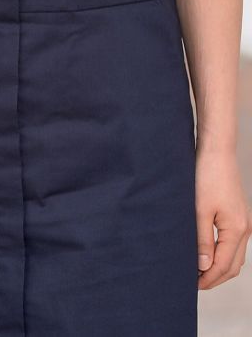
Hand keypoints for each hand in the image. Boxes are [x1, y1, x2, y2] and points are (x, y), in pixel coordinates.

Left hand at [197, 146, 248, 288]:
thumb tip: (203, 266)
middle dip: (215, 277)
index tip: (192, 285)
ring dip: (219, 267)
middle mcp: (245, 229)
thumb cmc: (206, 177)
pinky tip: (205, 253)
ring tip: (197, 271)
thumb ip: (201, 240)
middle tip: (194, 283)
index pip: (224, 265)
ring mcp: (244, 223)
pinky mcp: (238, 216)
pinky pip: (233, 244)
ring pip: (235, 256)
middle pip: (233, 265)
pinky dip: (222, 254)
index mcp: (237, 230)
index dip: (209, 279)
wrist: (216, 152)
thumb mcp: (199, 210)